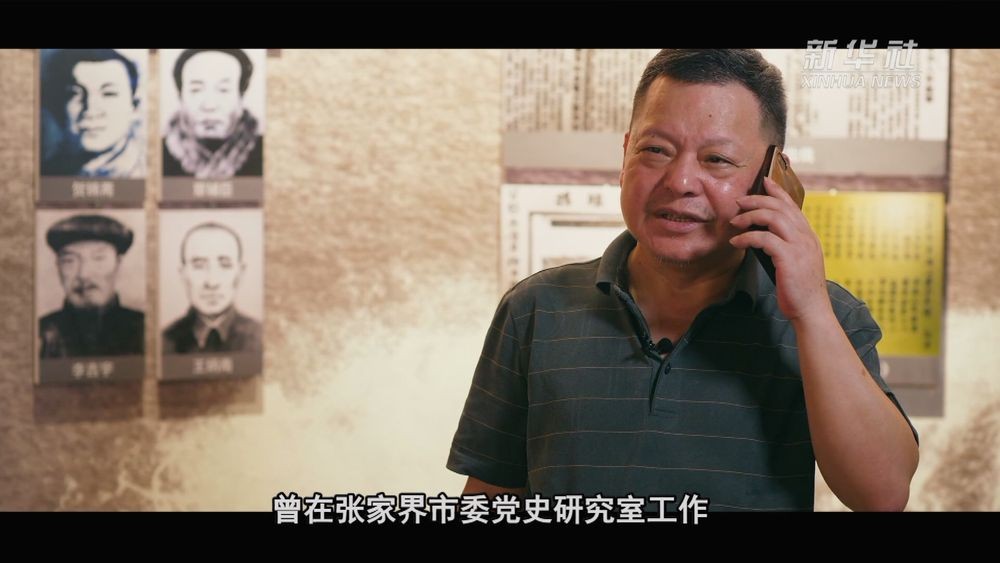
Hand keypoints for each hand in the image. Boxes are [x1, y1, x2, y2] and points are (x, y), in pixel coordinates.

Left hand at [728, 175, 830, 321]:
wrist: (811, 310)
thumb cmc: (798, 288)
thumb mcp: (794, 261)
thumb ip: (784, 245)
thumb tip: (761, 234)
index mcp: (808, 235)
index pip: (793, 205)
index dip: (778, 191)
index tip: (764, 181)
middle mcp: (806, 236)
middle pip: (780, 207)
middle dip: (757, 200)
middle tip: (739, 201)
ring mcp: (799, 246)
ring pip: (773, 217)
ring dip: (750, 216)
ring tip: (735, 222)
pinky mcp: (789, 257)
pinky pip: (763, 238)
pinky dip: (747, 237)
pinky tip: (736, 242)